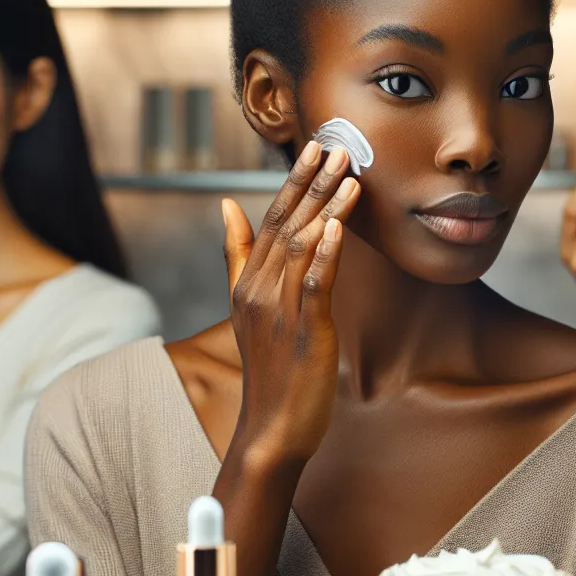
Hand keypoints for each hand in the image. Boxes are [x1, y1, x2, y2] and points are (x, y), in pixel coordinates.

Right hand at [222, 141, 361, 465]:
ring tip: (349, 175)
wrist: (272, 429)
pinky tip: (337, 226)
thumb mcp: (246, 308)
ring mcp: (280, 310)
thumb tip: (226, 205)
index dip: (294, 182)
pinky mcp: (305, 331)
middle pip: (285, 225)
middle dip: (312, 184)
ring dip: (326, 208)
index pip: (270, 219)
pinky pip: (315, 285)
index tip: (314, 148)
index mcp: (248, 282)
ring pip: (302, 247)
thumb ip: (238, 256)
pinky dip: (325, 254)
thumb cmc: (270, 370)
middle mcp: (259, 290)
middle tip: (337, 147)